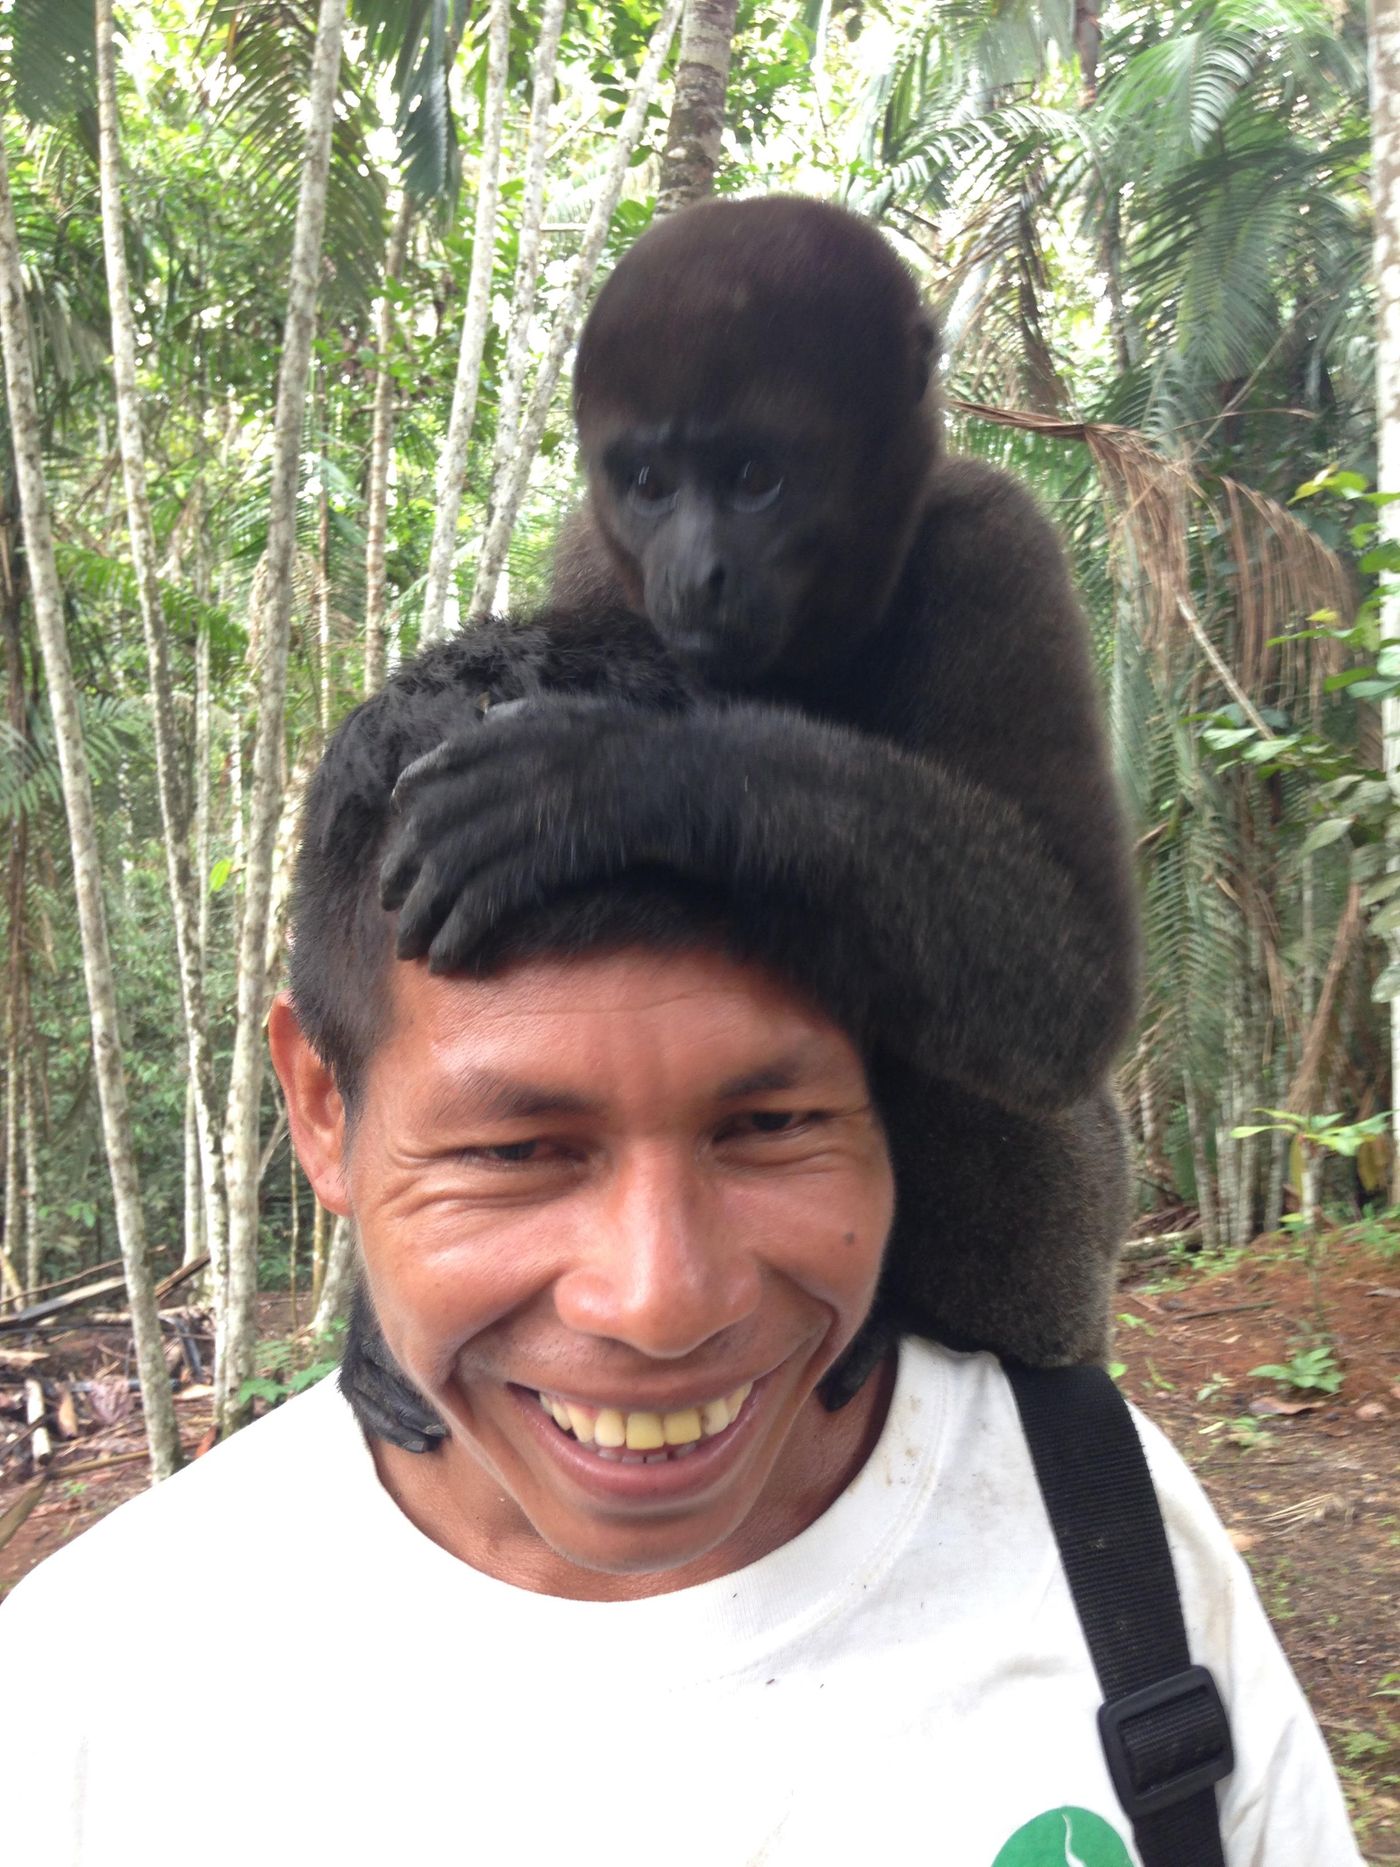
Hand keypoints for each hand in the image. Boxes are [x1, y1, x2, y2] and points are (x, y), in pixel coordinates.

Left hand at [380, 697, 698, 968]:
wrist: (707, 783)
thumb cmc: (655, 755)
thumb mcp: (586, 718)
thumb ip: (534, 717)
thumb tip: (489, 716)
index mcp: (521, 733)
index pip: (439, 769)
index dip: (411, 808)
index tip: (397, 840)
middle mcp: (518, 767)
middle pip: (434, 826)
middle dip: (404, 872)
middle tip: (392, 908)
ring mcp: (536, 809)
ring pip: (452, 868)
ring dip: (424, 915)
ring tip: (410, 950)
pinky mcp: (555, 854)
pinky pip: (489, 898)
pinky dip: (460, 933)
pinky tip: (450, 961)